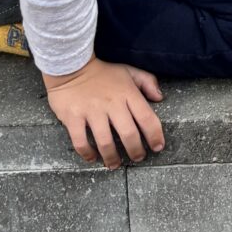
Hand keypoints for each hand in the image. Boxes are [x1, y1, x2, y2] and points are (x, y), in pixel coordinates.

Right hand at [42, 55, 164, 166]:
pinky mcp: (73, 118)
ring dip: (112, 158)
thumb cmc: (102, 72)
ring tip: (115, 164)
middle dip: (136, 151)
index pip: (147, 118)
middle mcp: (112, 104)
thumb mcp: (128, 71)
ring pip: (105, 142)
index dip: (155, 135)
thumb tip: (160, 97)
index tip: (158, 147)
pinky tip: (93, 158)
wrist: (71, 66)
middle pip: (128, 134)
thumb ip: (147, 82)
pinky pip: (80, 142)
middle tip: (138, 158)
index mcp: (127, 93)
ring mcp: (91, 111)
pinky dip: (87, 153)